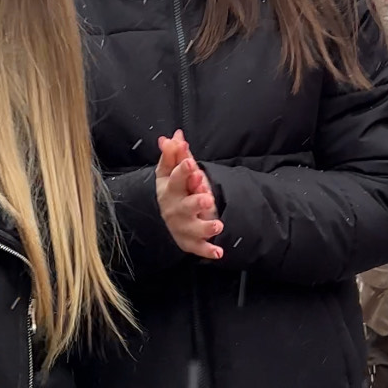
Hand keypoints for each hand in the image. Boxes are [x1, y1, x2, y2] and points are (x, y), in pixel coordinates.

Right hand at [156, 130, 222, 259]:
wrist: (174, 215)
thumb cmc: (176, 188)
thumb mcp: (174, 169)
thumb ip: (176, 153)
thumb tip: (175, 135)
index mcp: (168, 188)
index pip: (174, 178)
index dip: (182, 171)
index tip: (192, 164)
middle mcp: (173, 208)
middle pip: (183, 205)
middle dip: (194, 201)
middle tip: (207, 197)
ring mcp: (181, 226)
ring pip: (192, 228)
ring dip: (204, 227)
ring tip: (218, 225)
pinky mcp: (189, 241)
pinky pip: (198, 248)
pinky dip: (208, 251)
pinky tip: (219, 252)